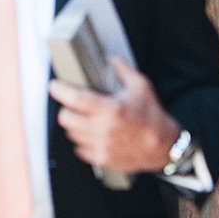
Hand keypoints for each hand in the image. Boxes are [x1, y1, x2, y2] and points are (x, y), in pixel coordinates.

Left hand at [49, 58, 179, 171]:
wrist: (163, 146)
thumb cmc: (152, 116)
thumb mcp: (141, 86)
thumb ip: (123, 70)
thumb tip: (111, 59)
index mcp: (111, 109)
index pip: (74, 99)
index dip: (59, 90)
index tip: (55, 86)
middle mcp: (103, 129)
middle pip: (66, 118)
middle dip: (66, 108)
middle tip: (72, 104)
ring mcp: (101, 146)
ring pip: (71, 134)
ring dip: (74, 125)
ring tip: (84, 119)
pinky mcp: (102, 158)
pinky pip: (79, 149)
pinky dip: (81, 141)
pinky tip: (91, 134)